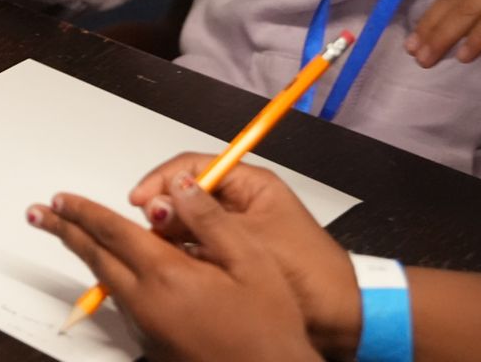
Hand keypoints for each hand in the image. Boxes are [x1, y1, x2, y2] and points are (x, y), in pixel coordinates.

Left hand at [28, 188, 319, 361]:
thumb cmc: (269, 328)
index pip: (112, 232)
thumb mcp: (249, 260)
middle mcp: (147, 304)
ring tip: (70, 233)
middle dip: (65, 231)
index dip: (84, 211)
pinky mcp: (152, 345)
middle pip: (95, 258)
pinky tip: (118, 271)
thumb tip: (178, 186)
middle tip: (39, 214)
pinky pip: (125, 303)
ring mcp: (147, 328)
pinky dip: (112, 280)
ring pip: (108, 281)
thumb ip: (208, 218)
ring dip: (87, 254)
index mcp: (168, 276)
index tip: (61, 199)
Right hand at [131, 153, 358, 357]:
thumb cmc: (306, 271)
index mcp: (251, 184)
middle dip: (164, 206)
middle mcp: (241, 201)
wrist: (340, 315)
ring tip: (157, 246)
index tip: (140, 200)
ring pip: (190, 220)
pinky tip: (172, 262)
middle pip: (188, 192)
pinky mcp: (234, 256)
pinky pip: (198, 245)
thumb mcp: (249, 239)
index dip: (164, 179)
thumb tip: (156, 207)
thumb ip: (201, 221)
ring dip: (171, 231)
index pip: (195, 166)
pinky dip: (182, 251)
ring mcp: (237, 229)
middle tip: (148, 227)